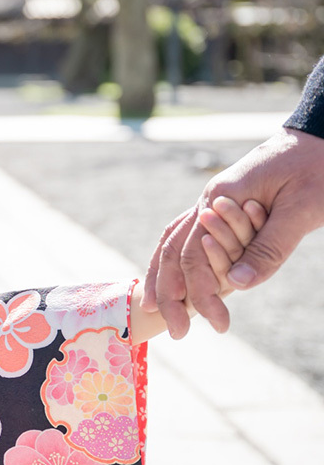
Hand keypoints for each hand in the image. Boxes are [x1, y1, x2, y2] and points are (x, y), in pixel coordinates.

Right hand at [143, 128, 323, 337]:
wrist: (322, 132)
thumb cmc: (319, 166)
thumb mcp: (303, 209)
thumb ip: (269, 246)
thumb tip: (237, 285)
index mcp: (220, 198)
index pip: (195, 255)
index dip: (200, 294)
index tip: (217, 327)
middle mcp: (208, 200)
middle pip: (173, 251)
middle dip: (170, 293)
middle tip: (175, 332)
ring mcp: (212, 201)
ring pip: (173, 241)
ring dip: (164, 276)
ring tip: (156, 307)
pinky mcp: (223, 204)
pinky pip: (187, 234)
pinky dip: (175, 258)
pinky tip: (173, 275)